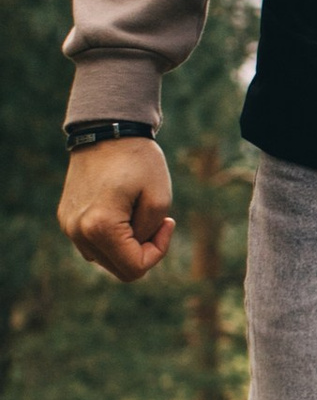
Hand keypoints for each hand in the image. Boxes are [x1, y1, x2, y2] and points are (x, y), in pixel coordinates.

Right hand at [59, 136, 176, 281]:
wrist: (106, 130)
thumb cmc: (138, 161)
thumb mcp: (159, 199)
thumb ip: (150, 235)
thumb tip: (135, 252)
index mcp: (99, 227)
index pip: (134, 269)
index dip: (158, 251)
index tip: (167, 222)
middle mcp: (77, 231)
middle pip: (119, 269)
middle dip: (142, 250)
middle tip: (156, 220)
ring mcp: (68, 226)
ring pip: (105, 258)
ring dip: (126, 244)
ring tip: (136, 212)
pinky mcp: (66, 219)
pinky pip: (94, 243)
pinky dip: (112, 236)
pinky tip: (121, 210)